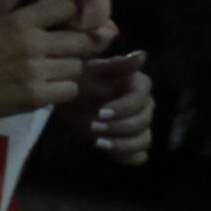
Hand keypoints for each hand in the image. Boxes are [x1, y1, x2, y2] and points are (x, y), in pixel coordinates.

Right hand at [0, 0, 102, 116]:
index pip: (65, 6)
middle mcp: (33, 44)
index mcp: (19, 22)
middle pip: (81, 40)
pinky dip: (64, 88)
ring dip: (67, 68)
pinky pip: (70, 89)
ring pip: (76, 67)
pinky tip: (52, 85)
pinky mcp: (38, 96)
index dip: (68, 11)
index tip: (64, 18)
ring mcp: (37, 72)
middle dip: (77, 43)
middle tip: (67, 47)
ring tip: (55, 68)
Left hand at [56, 51, 153, 166]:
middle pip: (143, 122)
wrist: (65, 97)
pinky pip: (139, 155)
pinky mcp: (130, 142)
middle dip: (119, 126)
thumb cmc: (79, 79)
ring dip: (123, 143)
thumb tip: (142, 55)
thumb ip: (118, 64)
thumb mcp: (93, 69)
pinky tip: (108, 150)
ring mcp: (138, 126)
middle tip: (94, 126)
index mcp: (138, 86)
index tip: (101, 112)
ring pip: (144, 140)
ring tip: (99, 142)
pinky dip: (127, 155)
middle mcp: (143, 106)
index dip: (123, 108)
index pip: (140, 100)